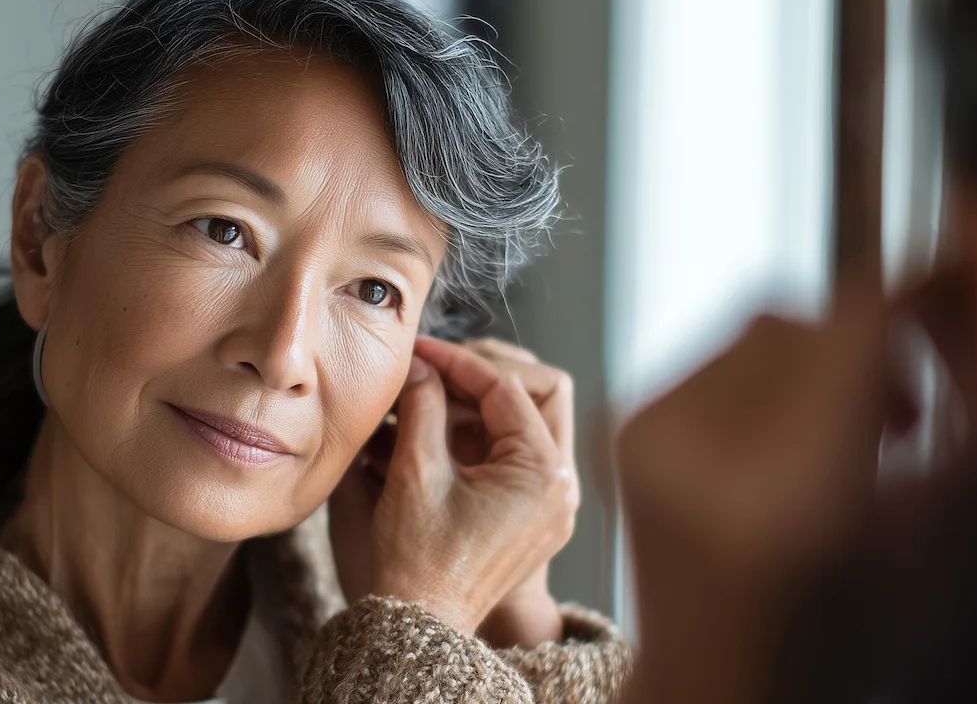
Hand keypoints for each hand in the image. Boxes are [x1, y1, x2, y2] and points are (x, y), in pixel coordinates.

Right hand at [337, 336, 578, 636]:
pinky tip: (443, 432)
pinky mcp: (536, 515)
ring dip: (484, 405)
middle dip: (484, 377)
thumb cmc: (419, 560)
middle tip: (435, 371)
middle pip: (538, 395)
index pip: (507, 388)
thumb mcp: (415, 472)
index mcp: (542, 474)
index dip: (458, 363)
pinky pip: (521, 455)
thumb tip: (421, 365)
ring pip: (530, 423)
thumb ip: (421, 406)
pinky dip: (485, 435)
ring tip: (433, 400)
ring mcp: (552, 503)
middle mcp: (561, 487)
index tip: (420, 352)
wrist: (423, 624)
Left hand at [615, 272, 914, 702]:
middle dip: (880, 342)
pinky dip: (770, 379)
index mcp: (788, 494)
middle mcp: (699, 452)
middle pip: (818, 319)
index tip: (973, 281)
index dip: (926, 289)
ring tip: (850, 442)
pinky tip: (786, 448)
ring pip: (769, 324)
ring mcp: (648, 435)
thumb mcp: (939, 534)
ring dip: (824, 361)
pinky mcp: (622, 424)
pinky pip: (720, 351)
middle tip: (916, 412)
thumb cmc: (841, 630)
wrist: (716, 681)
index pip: (859, 326)